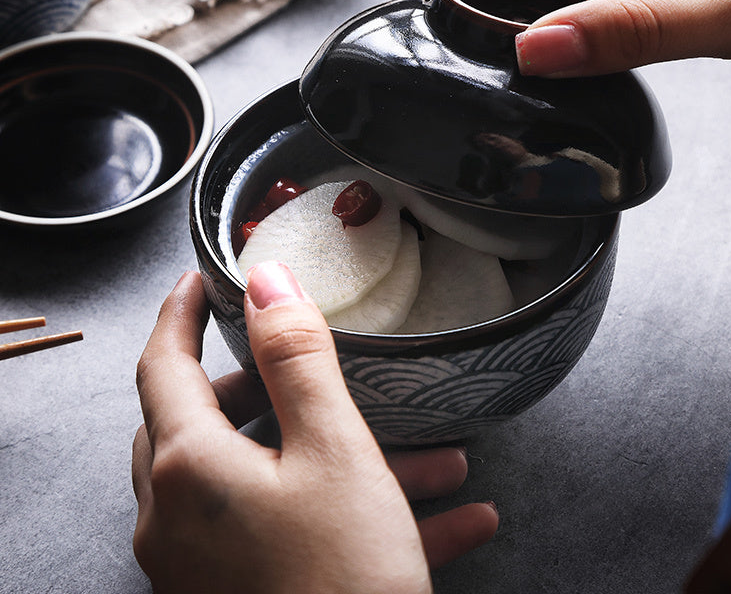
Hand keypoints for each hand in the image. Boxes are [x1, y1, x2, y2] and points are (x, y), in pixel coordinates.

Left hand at [132, 264, 497, 593]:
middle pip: (209, 424)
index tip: (198, 278)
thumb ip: (296, 357)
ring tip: (437, 460)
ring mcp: (205, 564)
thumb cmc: (343, 581)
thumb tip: (266, 278)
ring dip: (346, 462)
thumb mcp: (334, 451)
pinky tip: (454, 519)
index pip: (163, 364)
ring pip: (268, 482)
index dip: (181, 312)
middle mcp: (179, 518)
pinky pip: (294, 535)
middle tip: (312, 370)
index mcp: (189, 469)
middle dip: (273, 392)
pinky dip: (356, 516)